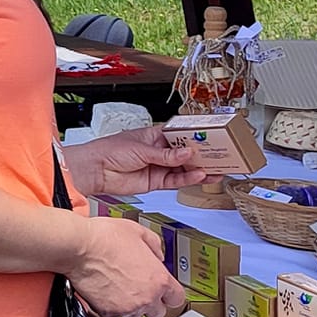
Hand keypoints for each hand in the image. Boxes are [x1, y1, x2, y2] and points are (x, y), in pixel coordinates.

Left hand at [65, 126, 205, 196]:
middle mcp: (158, 151)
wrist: (95, 170)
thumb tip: (188, 152)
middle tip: (221, 155)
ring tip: (217, 169)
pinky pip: (175, 180)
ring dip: (199, 169)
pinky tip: (199, 175)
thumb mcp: (142, 149)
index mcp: (155, 136)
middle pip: (185, 153)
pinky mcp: (155, 181)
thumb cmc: (110, 150)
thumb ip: (166, 154)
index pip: (180, 135)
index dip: (196, 137)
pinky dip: (188, 179)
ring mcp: (158, 167)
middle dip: (202, 155)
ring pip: (183, 168)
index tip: (212, 137)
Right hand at [69, 216, 185, 316]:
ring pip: (137, 316)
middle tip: (140, 288)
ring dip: (132, 306)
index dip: (170, 293)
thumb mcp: (138, 231)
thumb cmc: (105, 238)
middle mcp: (146, 297)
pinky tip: (107, 291)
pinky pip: (116, 316)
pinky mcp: (108, 312)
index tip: (165, 291)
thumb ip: (155, 246)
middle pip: (159, 312)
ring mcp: (127, 307)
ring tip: (121, 289)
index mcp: (158, 279)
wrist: (79, 247)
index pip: (177, 298)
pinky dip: (113, 307)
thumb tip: (157, 255)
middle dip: (152, 302)